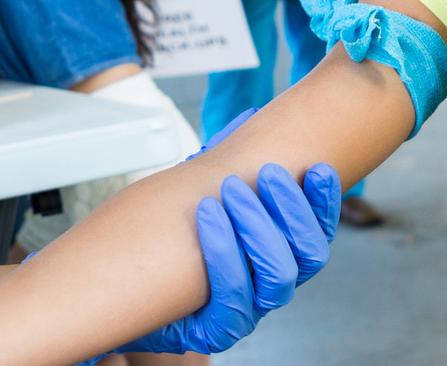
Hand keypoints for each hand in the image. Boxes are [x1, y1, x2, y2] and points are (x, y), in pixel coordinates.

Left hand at [109, 107, 341, 355]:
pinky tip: (207, 218)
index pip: (317, 233)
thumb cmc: (169, 241)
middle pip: (308, 256)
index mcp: (274, 254)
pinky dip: (224, 254)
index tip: (316, 168)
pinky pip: (234, 300)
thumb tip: (250, 116)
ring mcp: (247, 311)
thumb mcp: (201, 194)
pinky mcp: (216, 330)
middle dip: (291, 210)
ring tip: (229, 193)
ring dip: (258, 228)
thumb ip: (227, 162)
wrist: (122, 289)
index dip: (324, 203)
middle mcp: (268, 285)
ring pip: (278, 277)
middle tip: (266, 173)